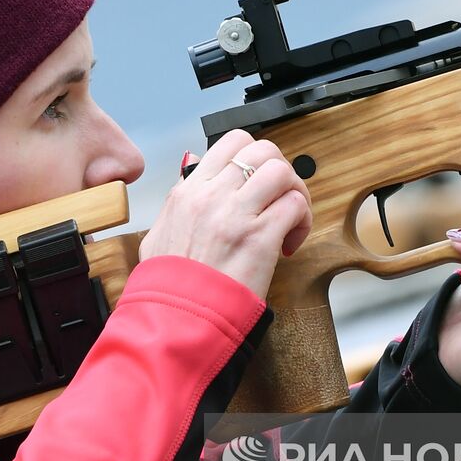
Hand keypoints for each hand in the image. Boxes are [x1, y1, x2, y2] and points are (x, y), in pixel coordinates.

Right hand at [138, 129, 312, 299]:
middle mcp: (212, 195)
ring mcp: (237, 214)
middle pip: (263, 150)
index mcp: (189, 191)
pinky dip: (301, 221)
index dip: (254, 156)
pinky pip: (295, 205)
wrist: (178, 317)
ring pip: (282, 171)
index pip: (231, 143)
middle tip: (280, 198)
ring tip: (289, 220)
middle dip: (280, 171)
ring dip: (295, 193)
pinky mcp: (260, 237)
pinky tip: (289, 242)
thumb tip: (191, 164)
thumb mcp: (159, 232)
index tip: (258, 181)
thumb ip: (178, 196)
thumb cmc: (168, 285)